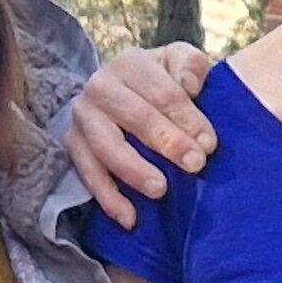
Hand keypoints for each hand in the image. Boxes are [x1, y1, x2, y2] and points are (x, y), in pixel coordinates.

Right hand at [65, 43, 216, 226]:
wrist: (124, 94)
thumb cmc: (162, 82)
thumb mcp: (180, 63)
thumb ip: (190, 65)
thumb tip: (189, 86)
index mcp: (130, 63)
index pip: (162, 92)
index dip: (187, 118)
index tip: (209, 144)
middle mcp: (100, 86)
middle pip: (135, 116)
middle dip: (167, 142)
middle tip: (195, 165)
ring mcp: (83, 116)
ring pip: (106, 145)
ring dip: (134, 170)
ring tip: (160, 191)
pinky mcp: (72, 144)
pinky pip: (87, 173)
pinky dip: (108, 198)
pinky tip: (130, 218)